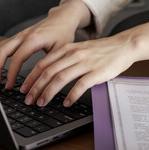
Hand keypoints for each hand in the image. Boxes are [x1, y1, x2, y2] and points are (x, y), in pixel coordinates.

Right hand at [0, 0, 90, 88]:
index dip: (11, 73)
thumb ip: (50, 64)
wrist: (61, 20)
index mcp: (33, 40)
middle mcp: (22, 36)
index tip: (10, 85)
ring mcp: (18, 36)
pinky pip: (3, 47)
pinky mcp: (18, 38)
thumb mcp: (60, 51)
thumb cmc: (63, 34)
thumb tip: (43, 81)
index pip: (17, 58)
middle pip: (1, 52)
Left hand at [21, 35, 138, 106]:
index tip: (25, 89)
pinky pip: (80, 86)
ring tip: (43, 103)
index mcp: (68, 48)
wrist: (123, 46)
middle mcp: (74, 54)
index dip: (31, 78)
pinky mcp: (97, 73)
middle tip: (29, 99)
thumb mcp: (81, 49)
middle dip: (36, 88)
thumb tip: (52, 74)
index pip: (43, 64)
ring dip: (48, 93)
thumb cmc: (103, 50)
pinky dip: (71, 96)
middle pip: (48, 72)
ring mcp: (85, 63)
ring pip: (60, 79)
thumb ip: (67, 58)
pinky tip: (67, 103)